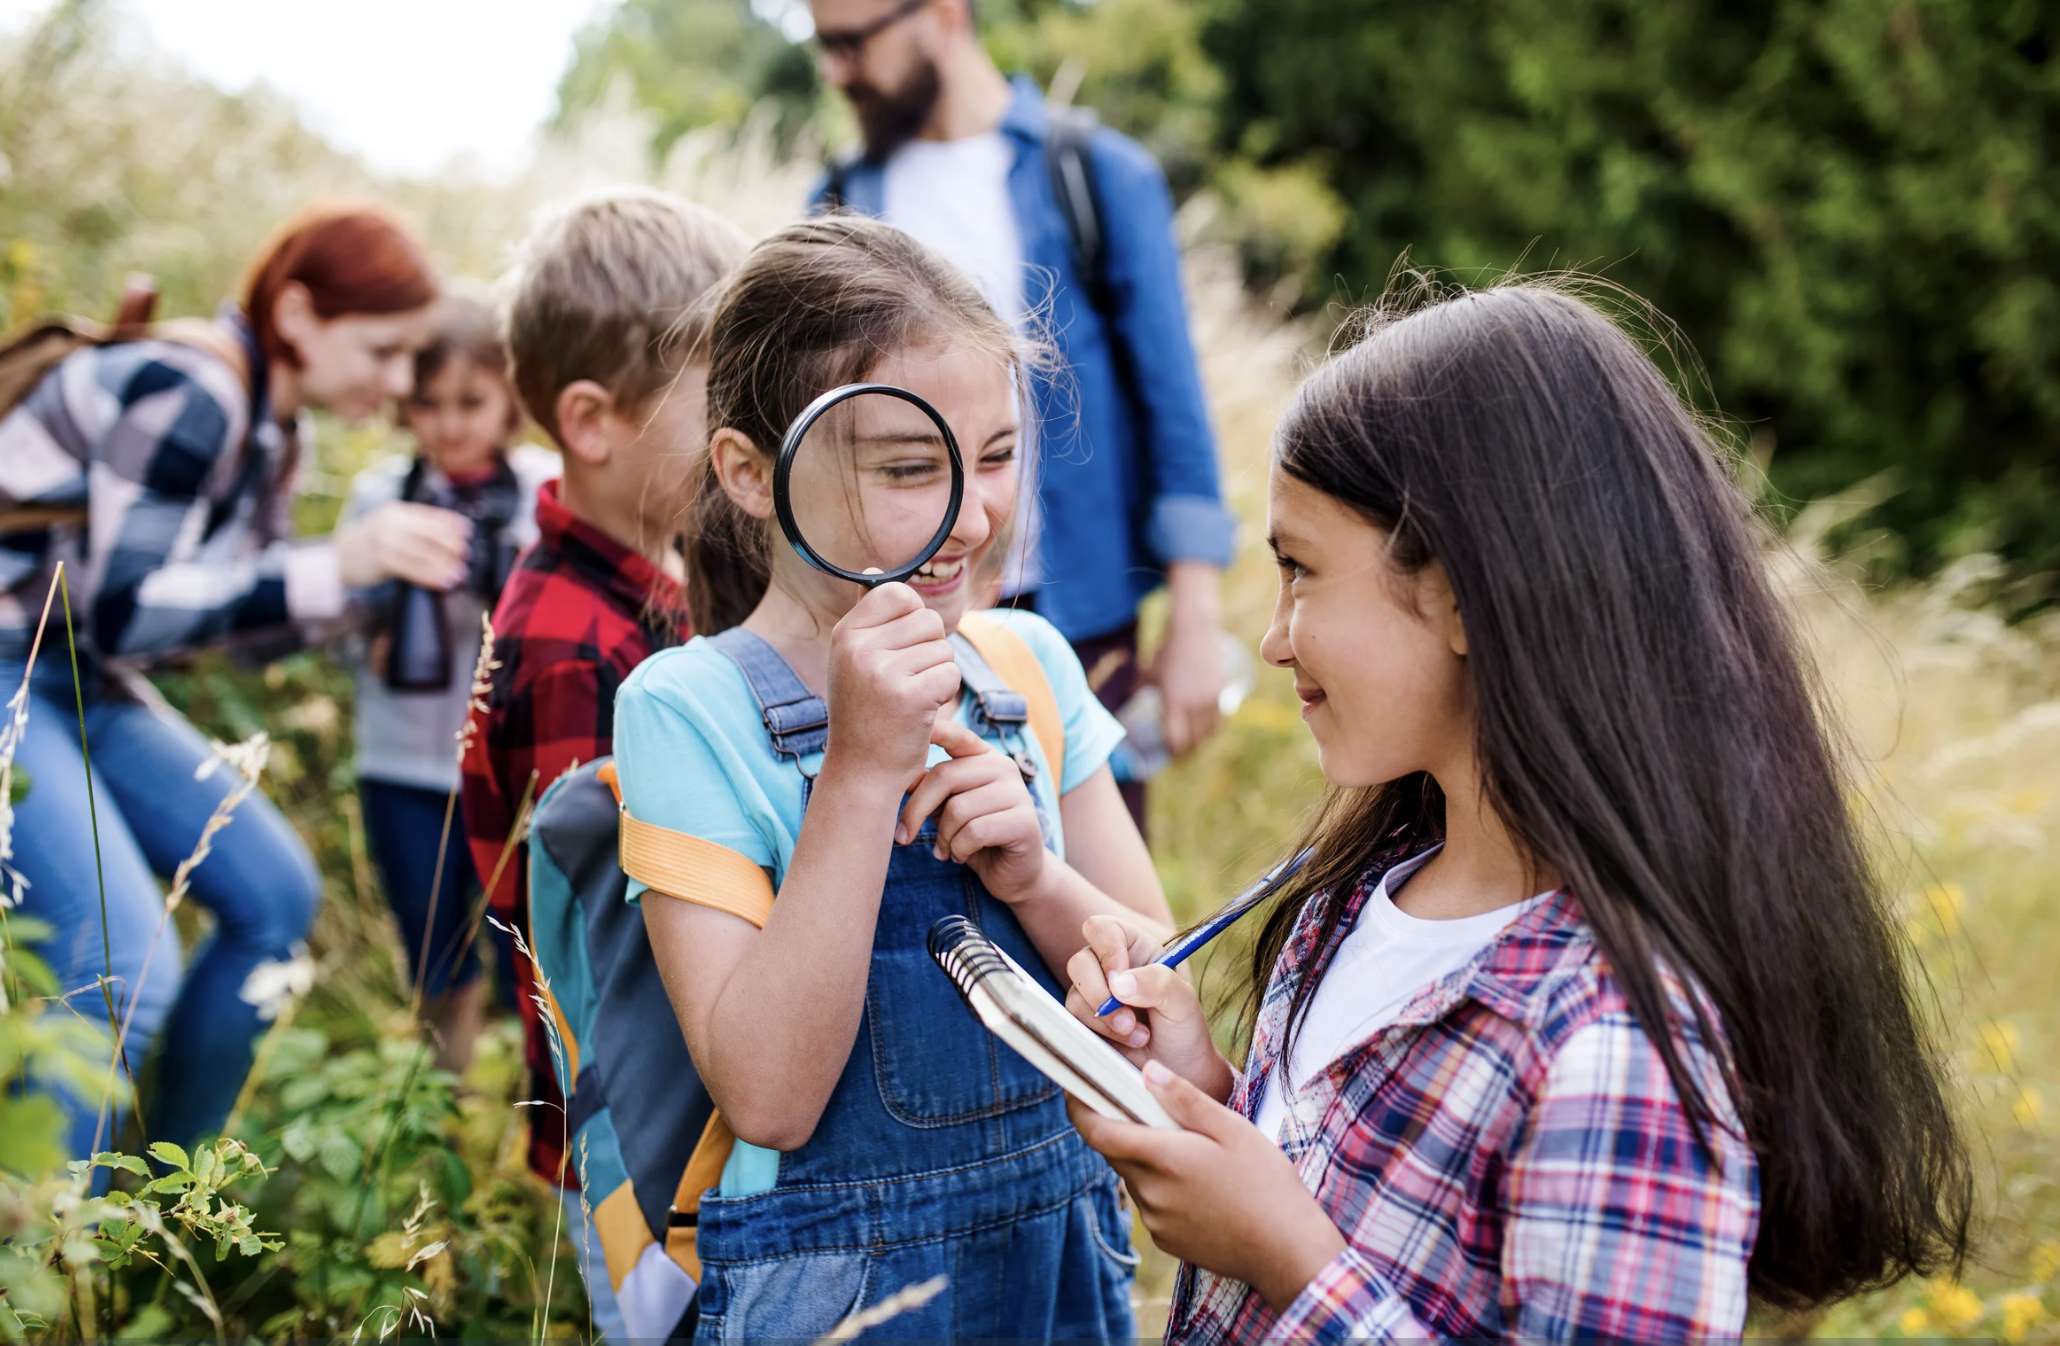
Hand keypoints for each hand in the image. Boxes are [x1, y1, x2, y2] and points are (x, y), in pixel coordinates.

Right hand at [334, 502, 470, 589]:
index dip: (450, 523)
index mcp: (397, 511)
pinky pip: (412, 569)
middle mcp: (392, 523)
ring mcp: (386, 541)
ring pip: (422, 553)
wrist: (337, 557)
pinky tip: (443, 581)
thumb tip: (449, 534)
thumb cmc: (370, 543)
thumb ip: (414, 527)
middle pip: (428, 533)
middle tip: (466, 554)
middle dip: (450, 544)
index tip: (467, 531)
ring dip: (444, 564)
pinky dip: (430, 576)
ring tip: (460, 573)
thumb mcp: (390, 526)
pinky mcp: (382, 560)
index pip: (429, 515)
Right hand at [824, 582, 959, 782]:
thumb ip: (868, 617)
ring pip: (943, 649)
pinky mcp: (910, 696)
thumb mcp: (854, 660)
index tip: (903, 648)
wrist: (862, 771)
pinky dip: (945, 695)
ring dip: (938, 675)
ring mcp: (882, 672)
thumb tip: (876, 570)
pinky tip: (922, 712)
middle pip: (929, 620)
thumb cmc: (864, 713)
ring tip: (911, 699)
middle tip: (907, 682)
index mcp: (845, 634)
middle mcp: (859, 648)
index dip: (913, 618)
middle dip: (930, 651)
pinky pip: (950, 675)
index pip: (898, 593)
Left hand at [896, 717, 1046, 901]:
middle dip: (915, 810)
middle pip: (945, 776)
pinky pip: (974, 832)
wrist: (1014, 873)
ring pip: (958, 809)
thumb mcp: (946, 808)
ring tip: (944, 849)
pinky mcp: (1024, 821)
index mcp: (984, 757)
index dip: (937, 730)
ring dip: (943, 837)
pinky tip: (961, 856)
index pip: (958, 735)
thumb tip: (897, 773)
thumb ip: (929, 787)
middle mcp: (1004, 767)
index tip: (913, 727)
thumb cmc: (974, 836)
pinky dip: (959, 849)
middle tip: (903, 837)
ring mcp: (1017, 792)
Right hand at [1065, 914, 1233, 1100]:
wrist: (1178, 1071)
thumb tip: (1118, 983)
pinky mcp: (1084, 1021)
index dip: (1106, 951)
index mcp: (1134, 948)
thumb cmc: (1184, 1030)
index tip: (1121, 980)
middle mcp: (1109, 967)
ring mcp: (1094, 995)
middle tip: (1128, 1018)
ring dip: (1105, 1019)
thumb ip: (1158, 983)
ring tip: (1138, 1035)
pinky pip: (1073, 1021)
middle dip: (1101, 994)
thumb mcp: (1183, 1002)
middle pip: (1079, 961)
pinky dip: (1100, 1033)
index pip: (1102, 929)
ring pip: (1074, 994)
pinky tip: (1127, 1042)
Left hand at [1069, 1062, 1345, 1312]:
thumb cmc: (1266, 1184)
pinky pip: (1151, 1203)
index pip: (1097, 1131)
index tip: (1077, 1087)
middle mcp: (1150, 1193)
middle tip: (1152, 1108)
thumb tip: (1148, 1071)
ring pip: (1134, 1177)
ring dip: (1147, 1158)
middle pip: (1116, 1152)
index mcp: (1162, 1158)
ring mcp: (1156, 1221)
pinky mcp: (1167, 1240)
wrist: (1287, 1252)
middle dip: (1124, 1127)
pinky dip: (1161, 1186)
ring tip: (1190, 1149)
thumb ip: (1185, 1099)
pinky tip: (1199, 1183)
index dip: (1080, 1107)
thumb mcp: (1232, 1129)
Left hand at [1149, 562, 1226, 754]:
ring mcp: (1210, 698)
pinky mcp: (1221, 691)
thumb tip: (1129, 697)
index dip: (1172, 750)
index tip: (1168, 752)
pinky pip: (1219, 719)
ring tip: (1193, 744)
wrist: (1194, 631)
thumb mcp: (1148, 670)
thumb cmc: (1167, 651)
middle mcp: (1194, 704)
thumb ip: (1138, 687)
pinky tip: (1205, 729)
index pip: (1176, 739)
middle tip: (1180, 753)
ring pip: (1209, 733)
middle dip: (1186, 750)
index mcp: (1174, 702)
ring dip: (1201, 741)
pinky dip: (1212, 728)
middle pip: (1194, 741)